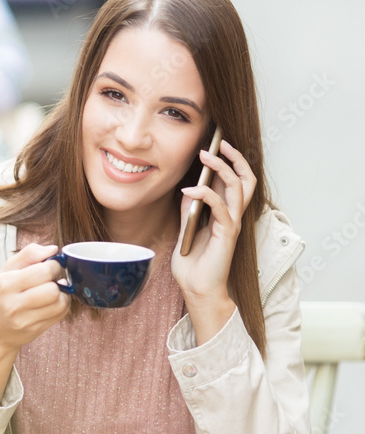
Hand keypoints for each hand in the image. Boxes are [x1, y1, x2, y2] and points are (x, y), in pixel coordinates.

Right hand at [0, 243, 70, 402]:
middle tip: (51, 279)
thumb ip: (29, 254)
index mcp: (6, 284)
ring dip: (61, 294)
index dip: (53, 265)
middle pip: (52, 290)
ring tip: (52, 290)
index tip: (50, 265)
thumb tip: (53, 249)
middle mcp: (14, 304)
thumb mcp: (7, 270)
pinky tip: (53, 301)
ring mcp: (24, 320)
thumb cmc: (2, 295)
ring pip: (59, 303)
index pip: (42, 271)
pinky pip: (60, 314)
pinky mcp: (35, 330)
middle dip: (57, 281)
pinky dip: (62, 305)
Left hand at [171, 139, 256, 342]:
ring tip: (205, 156)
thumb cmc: (193, 265)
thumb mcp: (187, 231)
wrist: (197, 291)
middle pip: (246, 179)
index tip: (218, 144)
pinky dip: (205, 194)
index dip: (230, 161)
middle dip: (236, 158)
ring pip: (238, 187)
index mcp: (225, 214)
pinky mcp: (227, 234)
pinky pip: (220, 207)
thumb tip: (188, 190)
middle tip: (221, 142)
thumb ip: (191, 211)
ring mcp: (232, 224)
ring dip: (222, 168)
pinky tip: (188, 191)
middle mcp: (232, 216)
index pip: (235, 181)